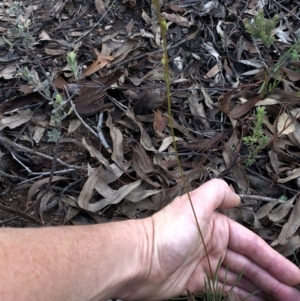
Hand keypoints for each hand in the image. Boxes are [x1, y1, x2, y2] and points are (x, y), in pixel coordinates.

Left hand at [128, 179, 299, 300]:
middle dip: (273, 280)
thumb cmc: (169, 231)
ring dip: (261, 290)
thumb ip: (218, 192)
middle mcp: (212, 244)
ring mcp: (205, 264)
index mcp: (216, 226)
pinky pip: (224, 289)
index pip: (252, 245)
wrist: (139, 259)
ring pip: (239, 278)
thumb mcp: (195, 202)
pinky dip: (241, 296)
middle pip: (249, 264)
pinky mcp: (195, 282)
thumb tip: (237, 197)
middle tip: (294, 297)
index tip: (295, 277)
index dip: (275, 261)